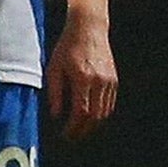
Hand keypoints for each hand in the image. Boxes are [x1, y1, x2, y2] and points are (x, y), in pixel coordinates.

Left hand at [46, 12, 116, 140]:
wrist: (89, 29)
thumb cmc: (67, 47)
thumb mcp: (53, 69)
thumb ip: (54, 93)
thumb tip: (56, 115)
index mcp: (82, 78)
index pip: (81, 112)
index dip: (73, 127)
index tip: (65, 134)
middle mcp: (99, 81)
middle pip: (95, 116)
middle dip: (83, 130)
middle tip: (72, 137)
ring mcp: (110, 81)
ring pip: (105, 112)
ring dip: (93, 124)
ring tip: (80, 130)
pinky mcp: (114, 79)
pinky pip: (109, 103)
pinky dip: (101, 113)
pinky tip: (90, 117)